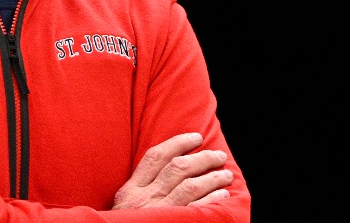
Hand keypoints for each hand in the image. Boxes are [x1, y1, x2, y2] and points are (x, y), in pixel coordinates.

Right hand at [113, 132, 232, 208]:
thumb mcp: (123, 205)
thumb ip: (139, 188)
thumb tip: (164, 168)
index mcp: (132, 189)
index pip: (156, 157)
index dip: (178, 143)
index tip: (196, 138)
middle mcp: (146, 198)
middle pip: (178, 168)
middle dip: (202, 158)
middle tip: (218, 155)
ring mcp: (160, 212)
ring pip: (190, 186)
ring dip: (212, 177)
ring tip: (225, 174)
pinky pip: (196, 209)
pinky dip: (211, 199)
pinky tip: (222, 195)